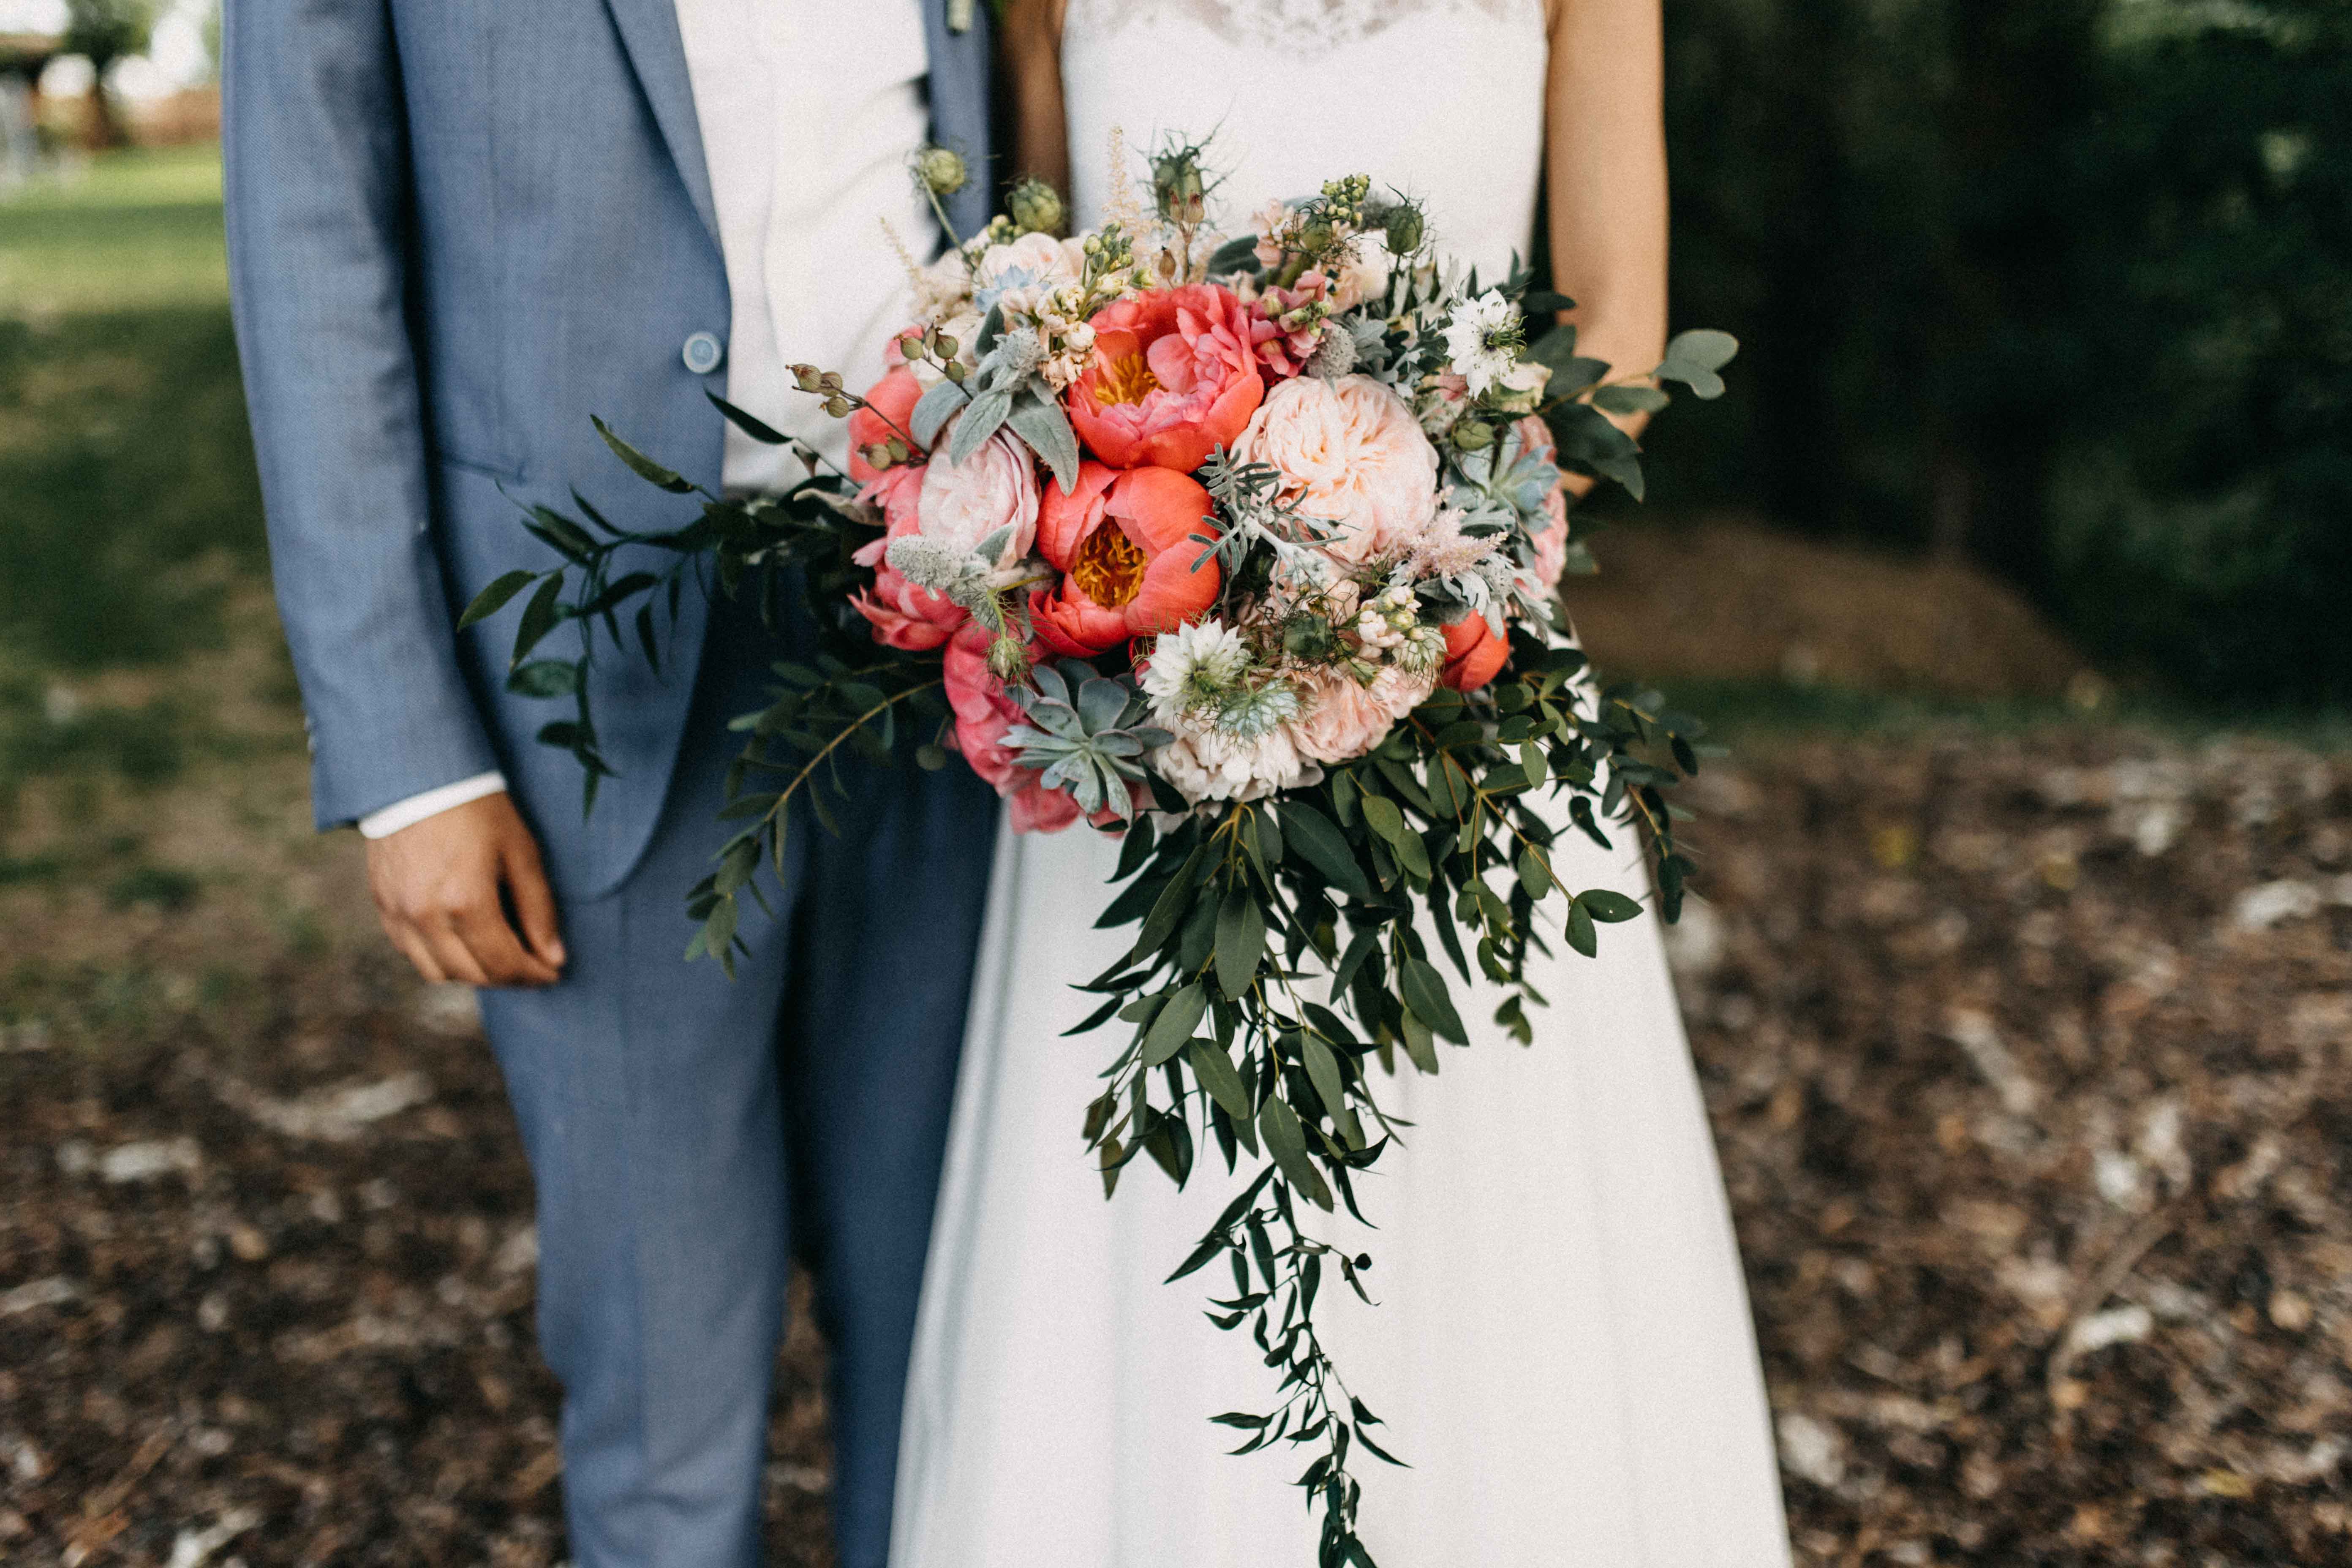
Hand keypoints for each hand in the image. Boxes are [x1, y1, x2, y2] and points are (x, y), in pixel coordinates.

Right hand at [365, 792, 566, 987]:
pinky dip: (439, 957)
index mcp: (466, 901)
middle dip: (508, 977)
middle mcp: (427, 915)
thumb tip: (554, 958)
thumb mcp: (521, 852)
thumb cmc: (478, 810)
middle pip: (473, 975)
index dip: (534, 975)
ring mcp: (398, 913)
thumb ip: (539, 909)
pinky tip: (461, 940)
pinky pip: (411, 952)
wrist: (419, 777)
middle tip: (531, 965)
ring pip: (438, 972)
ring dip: (473, 973)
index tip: (552, 973)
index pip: (504, 964)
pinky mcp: (382, 905)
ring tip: (498, 955)